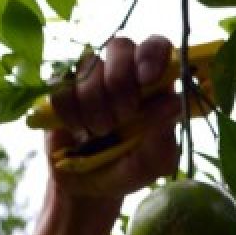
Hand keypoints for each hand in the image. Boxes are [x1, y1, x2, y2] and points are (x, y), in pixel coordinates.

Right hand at [46, 36, 181, 199]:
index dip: (151, 54)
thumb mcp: (154, 163)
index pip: (157, 46)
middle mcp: (124, 72)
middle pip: (119, 46)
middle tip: (122, 117)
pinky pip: (61, 87)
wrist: (89, 188)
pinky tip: (77, 130)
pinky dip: (69, 113)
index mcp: (154, 83)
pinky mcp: (61, 89)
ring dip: (94, 105)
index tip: (147, 78)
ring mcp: (90, 77)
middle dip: (120, 82)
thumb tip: (174, 103)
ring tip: (99, 132)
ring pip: (88, 65)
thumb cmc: (129, 169)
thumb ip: (164, 137)